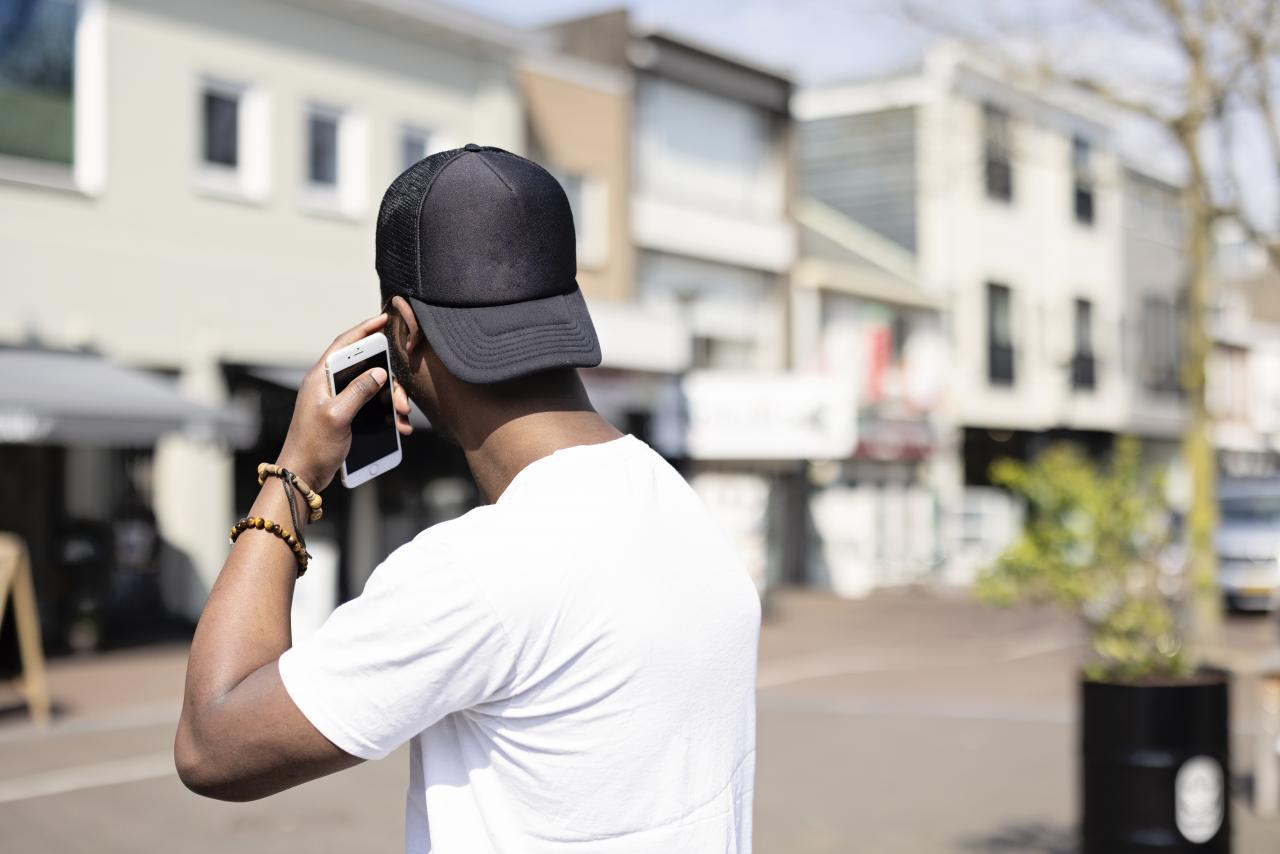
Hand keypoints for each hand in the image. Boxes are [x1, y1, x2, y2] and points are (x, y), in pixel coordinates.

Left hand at [275, 313, 399, 491]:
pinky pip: (370, 406)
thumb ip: (358, 391)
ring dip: (390, 400)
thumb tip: (378, 371)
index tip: (385, 319)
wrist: (302, 475)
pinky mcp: (344, 415)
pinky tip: (397, 426)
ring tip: (402, 416)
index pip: (344, 344)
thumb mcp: (337, 416)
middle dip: (389, 379)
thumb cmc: (313, 446)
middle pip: (365, 367)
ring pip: (372, 388)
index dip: (365, 330)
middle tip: (402, 398)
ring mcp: (337, 400)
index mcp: (320, 378)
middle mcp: (328, 385)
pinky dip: (385, 413)